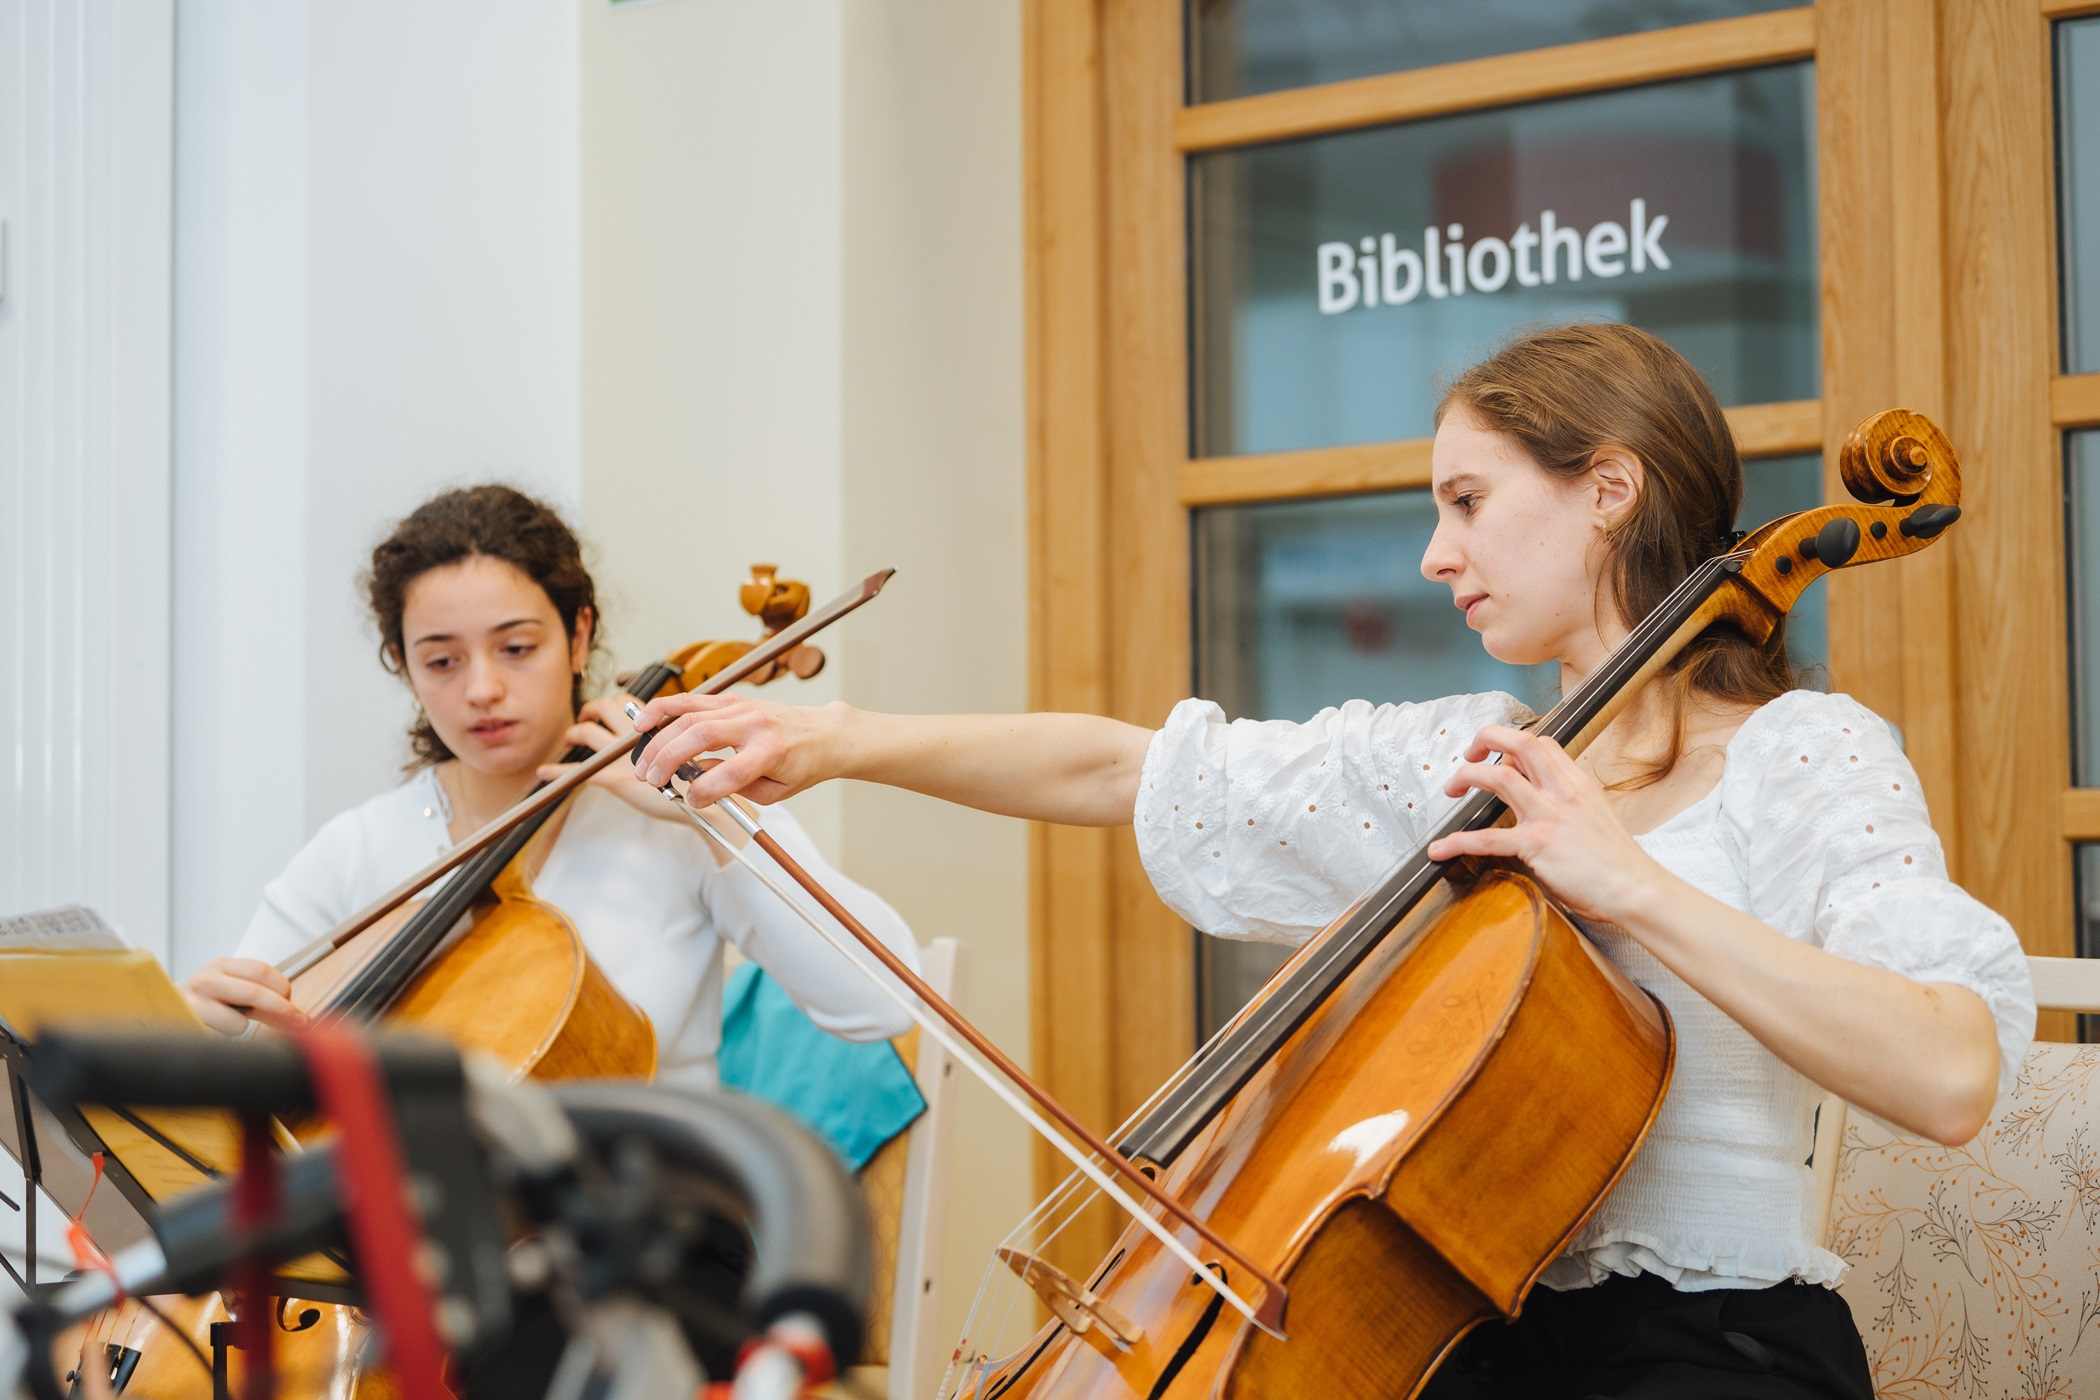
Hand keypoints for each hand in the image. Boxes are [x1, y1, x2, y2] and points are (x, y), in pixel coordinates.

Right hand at [182, 957, 305, 1035]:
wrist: (165, 1012)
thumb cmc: (206, 1003)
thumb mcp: (235, 994)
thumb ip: (265, 1004)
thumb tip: (297, 1019)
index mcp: (223, 965)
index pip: (262, 971)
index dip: (284, 988)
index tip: (294, 1004)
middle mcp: (207, 978)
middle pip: (255, 992)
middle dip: (283, 1009)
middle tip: (299, 1022)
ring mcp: (194, 1001)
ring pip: (239, 1020)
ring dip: (243, 1027)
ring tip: (230, 1023)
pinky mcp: (188, 1023)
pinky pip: (219, 1036)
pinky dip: (226, 1036)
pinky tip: (214, 1030)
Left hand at [534, 695, 688, 824]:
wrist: (705, 805)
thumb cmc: (700, 783)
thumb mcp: (691, 753)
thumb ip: (675, 743)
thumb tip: (664, 741)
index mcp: (656, 728)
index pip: (629, 703)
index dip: (615, 703)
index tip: (609, 710)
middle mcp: (637, 738)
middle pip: (605, 708)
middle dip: (591, 709)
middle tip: (586, 716)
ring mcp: (624, 758)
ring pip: (589, 733)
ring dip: (574, 732)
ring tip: (570, 738)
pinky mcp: (616, 780)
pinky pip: (580, 772)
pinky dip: (559, 772)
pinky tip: (545, 773)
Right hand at [629, 693, 843, 806]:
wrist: (821, 733)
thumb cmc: (800, 764)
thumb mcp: (776, 790)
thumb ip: (738, 787)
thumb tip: (698, 778)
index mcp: (771, 751)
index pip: (730, 772)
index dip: (704, 791)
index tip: (691, 801)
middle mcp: (754, 724)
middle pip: (700, 737)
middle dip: (668, 760)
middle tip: (651, 780)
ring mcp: (740, 706)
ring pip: (689, 716)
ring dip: (659, 739)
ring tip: (643, 762)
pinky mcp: (730, 698)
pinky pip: (690, 700)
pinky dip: (663, 709)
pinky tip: (643, 723)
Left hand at [1424, 725, 1673, 925]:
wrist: (1637, 889)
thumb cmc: (1620, 863)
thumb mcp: (1598, 819)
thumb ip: (1571, 808)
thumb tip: (1547, 809)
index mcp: (1579, 785)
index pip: (1543, 744)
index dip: (1515, 744)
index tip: (1501, 757)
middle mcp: (1563, 792)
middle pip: (1520, 744)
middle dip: (1486, 739)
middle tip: (1469, 754)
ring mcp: (1549, 816)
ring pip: (1498, 777)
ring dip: (1466, 777)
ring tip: (1451, 790)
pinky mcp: (1537, 845)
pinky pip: (1487, 838)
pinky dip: (1457, 841)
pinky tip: (1440, 849)